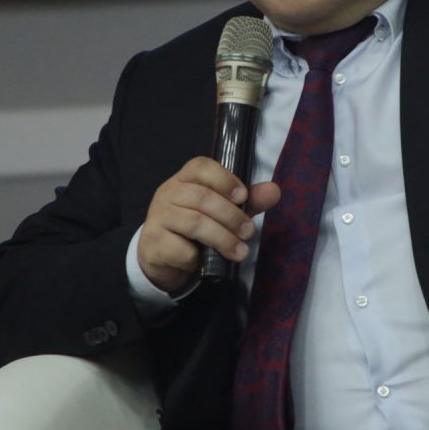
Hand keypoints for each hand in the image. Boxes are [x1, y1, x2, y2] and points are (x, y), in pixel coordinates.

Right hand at [135, 157, 280, 293]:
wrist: (161, 257)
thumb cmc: (195, 228)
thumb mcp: (224, 211)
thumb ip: (248, 201)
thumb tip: (274, 190)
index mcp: (184, 179)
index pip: (200, 166)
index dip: (224, 179)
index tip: (243, 197)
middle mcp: (168, 193)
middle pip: (201, 197)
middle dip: (231, 216)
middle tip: (249, 232)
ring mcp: (158, 217)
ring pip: (194, 223)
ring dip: (222, 238)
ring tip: (240, 251)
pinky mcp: (154, 243)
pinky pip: (180, 249)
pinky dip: (197, 257)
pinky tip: (204, 262)